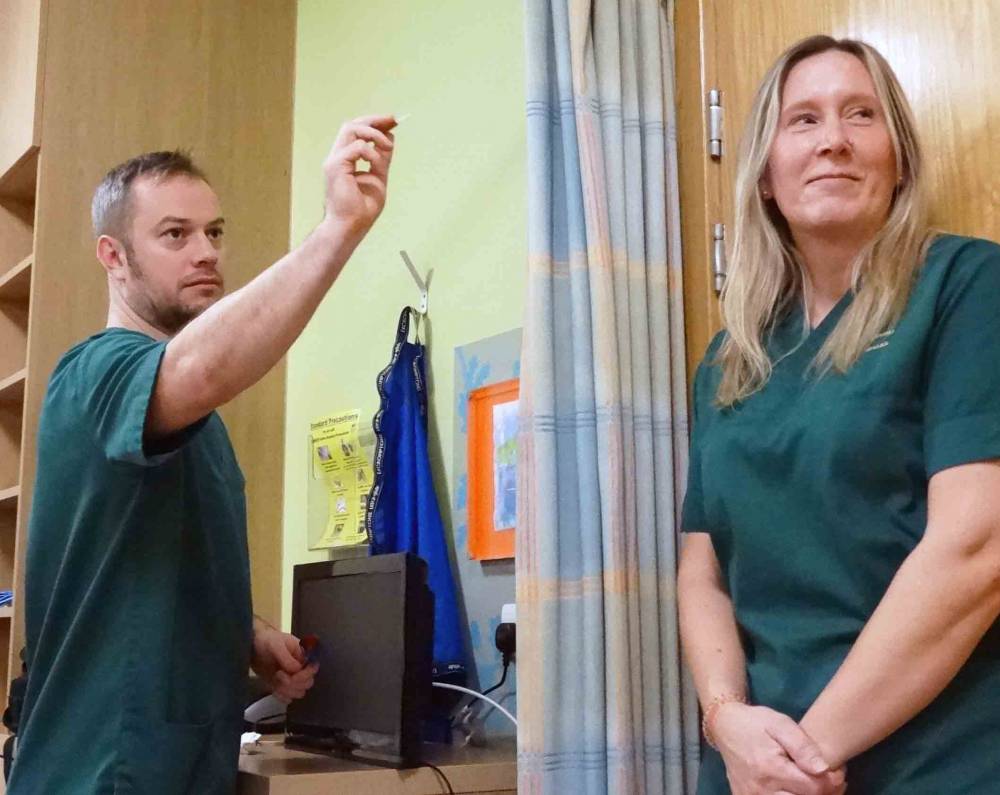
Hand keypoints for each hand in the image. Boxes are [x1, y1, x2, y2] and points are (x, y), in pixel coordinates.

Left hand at [251, 624, 317, 702]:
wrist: (252, 649)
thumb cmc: (266, 641)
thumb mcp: (275, 644)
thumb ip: (286, 657)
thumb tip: (296, 670)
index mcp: (303, 654)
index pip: (313, 669)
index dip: (304, 675)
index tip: (292, 676)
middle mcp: (301, 667)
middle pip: (308, 683)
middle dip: (294, 684)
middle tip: (279, 676)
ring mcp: (292, 678)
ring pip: (300, 692)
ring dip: (288, 691)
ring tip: (275, 681)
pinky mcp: (283, 686)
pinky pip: (289, 698)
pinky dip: (282, 696)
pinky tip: (274, 689)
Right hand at [322, 114, 395, 239]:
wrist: (350, 227)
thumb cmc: (361, 210)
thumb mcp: (378, 179)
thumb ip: (382, 160)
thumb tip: (389, 139)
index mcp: (345, 160)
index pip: (356, 132)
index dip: (375, 124)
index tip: (393, 121)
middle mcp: (337, 157)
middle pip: (352, 125)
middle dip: (374, 120)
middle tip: (393, 120)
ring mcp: (334, 161)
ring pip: (351, 128)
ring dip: (373, 133)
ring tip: (387, 145)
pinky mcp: (335, 166)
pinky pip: (357, 148)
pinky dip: (371, 152)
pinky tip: (377, 163)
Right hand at [712, 703, 845, 794]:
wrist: (724, 727)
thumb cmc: (756, 723)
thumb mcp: (780, 723)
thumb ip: (802, 746)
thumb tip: (823, 769)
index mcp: (771, 768)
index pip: (814, 788)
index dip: (833, 782)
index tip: (838, 771)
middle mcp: (761, 789)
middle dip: (824, 792)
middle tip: (831, 779)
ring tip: (815, 784)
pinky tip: (797, 788)